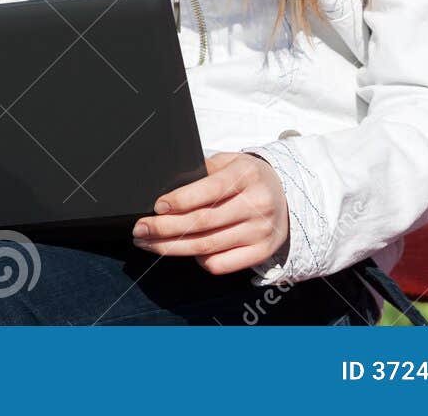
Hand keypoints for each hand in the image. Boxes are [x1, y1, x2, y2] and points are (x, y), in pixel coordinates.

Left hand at [131, 151, 289, 274]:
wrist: (286, 196)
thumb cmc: (247, 178)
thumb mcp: (229, 162)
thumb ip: (202, 172)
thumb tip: (166, 190)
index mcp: (246, 175)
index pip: (208, 190)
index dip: (179, 200)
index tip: (156, 206)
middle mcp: (256, 204)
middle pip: (202, 223)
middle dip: (164, 228)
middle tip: (140, 229)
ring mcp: (260, 232)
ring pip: (207, 247)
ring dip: (172, 247)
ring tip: (149, 243)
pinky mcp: (261, 253)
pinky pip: (221, 264)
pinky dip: (199, 260)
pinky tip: (186, 250)